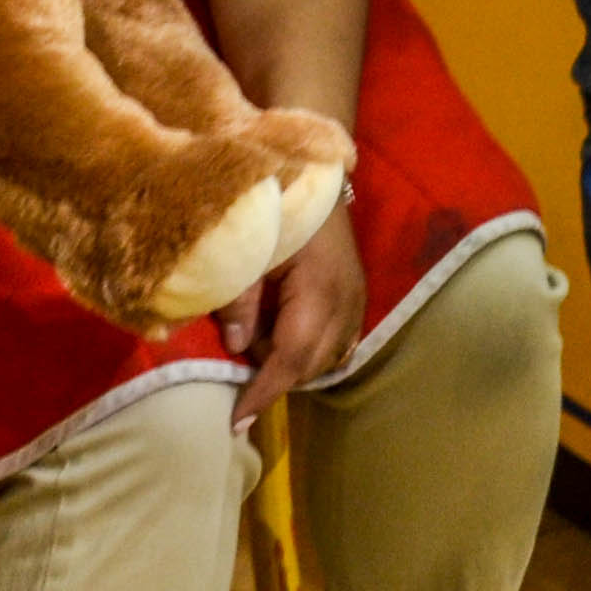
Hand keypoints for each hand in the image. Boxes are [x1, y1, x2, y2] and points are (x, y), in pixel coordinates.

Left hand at [221, 211, 365, 419]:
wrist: (318, 170)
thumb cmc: (280, 203)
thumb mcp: (251, 249)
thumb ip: (240, 300)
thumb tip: (234, 348)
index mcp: (320, 290)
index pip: (292, 358)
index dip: (263, 392)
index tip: (236, 421)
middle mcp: (346, 302)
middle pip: (311, 365)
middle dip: (273, 379)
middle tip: (237, 374)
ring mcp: (357, 299)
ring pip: (326, 358)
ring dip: (291, 365)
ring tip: (257, 348)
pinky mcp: (356, 296)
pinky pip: (337, 342)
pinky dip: (310, 351)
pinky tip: (283, 338)